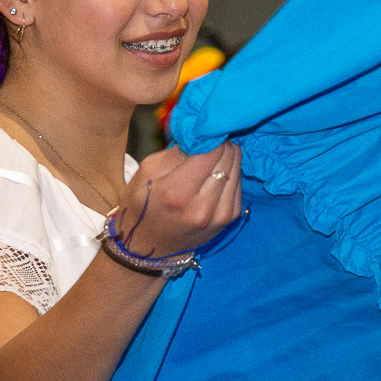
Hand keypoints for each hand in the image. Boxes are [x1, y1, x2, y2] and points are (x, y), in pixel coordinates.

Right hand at [114, 141, 242, 258]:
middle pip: (227, 156)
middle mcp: (202, 207)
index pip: (210, 150)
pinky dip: (229, 173)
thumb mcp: (146, 172)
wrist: (148, 248)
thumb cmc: (141, 206)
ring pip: (237, 167)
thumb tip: (200, 133)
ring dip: (225, 157)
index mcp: (177, 194)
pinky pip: (239, 183)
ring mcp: (220, 216)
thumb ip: (176, 151)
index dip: (208, 135)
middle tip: (205, 143)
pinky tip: (213, 177)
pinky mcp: (231, 219)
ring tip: (208, 159)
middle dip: (218, 144)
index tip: (200, 132)